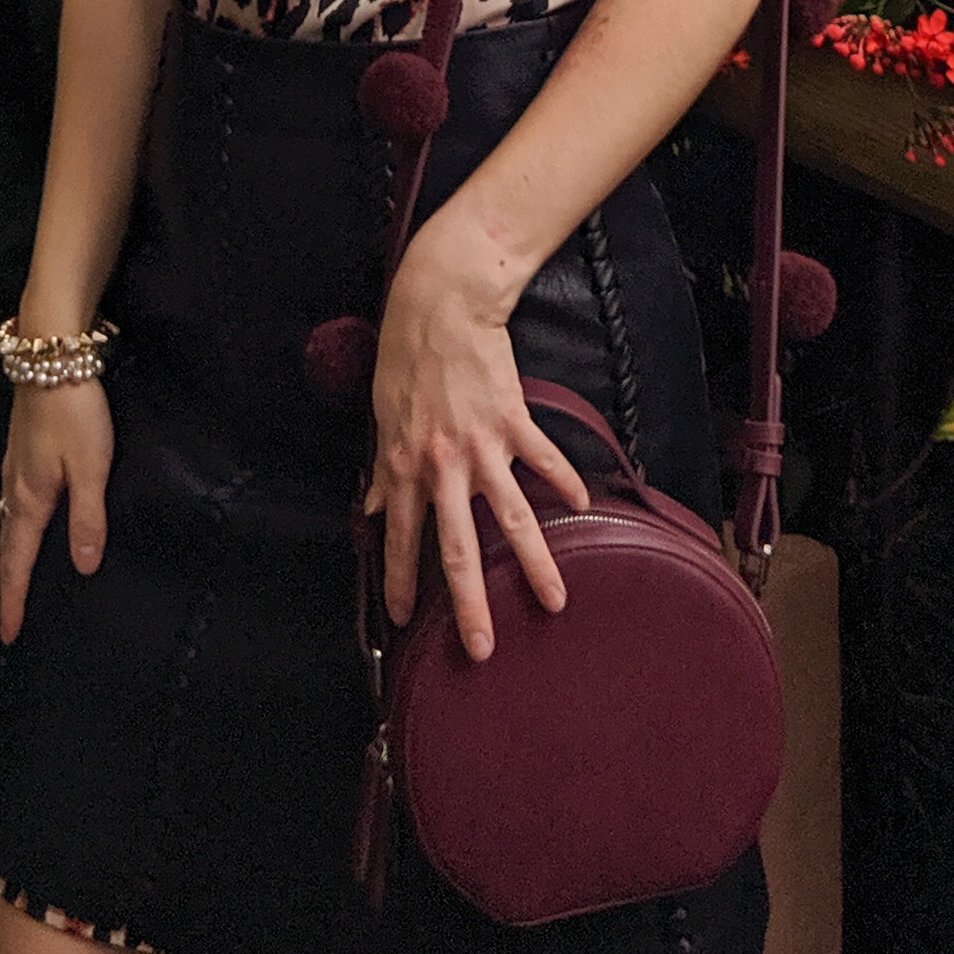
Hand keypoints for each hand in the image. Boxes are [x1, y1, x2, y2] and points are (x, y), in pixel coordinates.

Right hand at [0, 379, 112, 644]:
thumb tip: (83, 569)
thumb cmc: (74, 410)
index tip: (9, 635)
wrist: (50, 350)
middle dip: (10, 578)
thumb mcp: (90, 467)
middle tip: (13, 610)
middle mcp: (15, 483)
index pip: (19, 561)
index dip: (15, 599)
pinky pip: (16, 494)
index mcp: (31, 497)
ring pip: (11, 515)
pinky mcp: (22, 441)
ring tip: (21, 570)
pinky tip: (30, 511)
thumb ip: (87, 518)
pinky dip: (20, 517)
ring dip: (14, 547)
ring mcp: (15, 459)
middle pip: (10, 541)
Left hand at [371, 211, 589, 660]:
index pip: (399, 537)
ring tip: (555, 601)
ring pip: (512, 518)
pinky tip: (583, 506)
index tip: (405, 622)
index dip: (400, 581)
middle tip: (482, 649)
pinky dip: (565, 482)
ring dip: (534, 564)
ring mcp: (483, 447)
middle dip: (470, 603)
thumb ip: (382, 466)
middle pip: (459, 548)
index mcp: (404, 465)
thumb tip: (370, 504)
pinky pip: (544, 461)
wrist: (442, 304)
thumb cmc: (405, 355)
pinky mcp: (514, 421)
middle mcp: (443, 466)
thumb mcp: (382, 414)